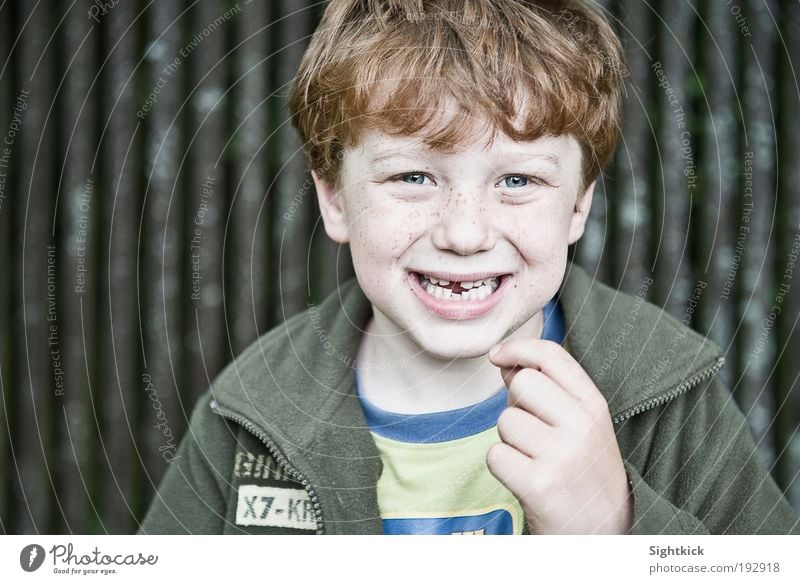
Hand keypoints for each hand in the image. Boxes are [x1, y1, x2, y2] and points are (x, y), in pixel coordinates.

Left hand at [486, 339, 632, 533]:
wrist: (603, 535)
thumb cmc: (584, 473)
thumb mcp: (582, 425)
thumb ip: (549, 390)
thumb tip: (505, 362)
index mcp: (594, 405)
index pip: (552, 355)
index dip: (518, 348)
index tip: (498, 355)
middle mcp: (582, 425)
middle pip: (523, 382)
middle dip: (515, 403)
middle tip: (532, 431)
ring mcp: (562, 455)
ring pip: (505, 420)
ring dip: (509, 440)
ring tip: (534, 459)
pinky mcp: (539, 484)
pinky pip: (495, 455)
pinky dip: (502, 467)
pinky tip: (525, 478)